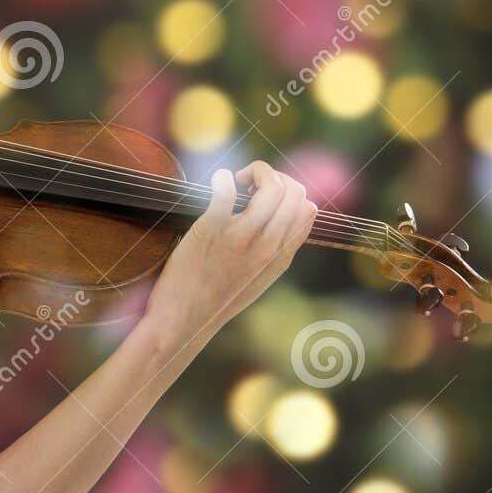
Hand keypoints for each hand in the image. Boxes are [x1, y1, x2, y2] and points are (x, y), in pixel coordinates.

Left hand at [146, 161, 316, 338]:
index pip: (307, 209)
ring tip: (235, 181)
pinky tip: (217, 181)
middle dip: (273, 175)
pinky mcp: (211, 230)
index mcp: (280, 257)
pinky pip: (226, 191)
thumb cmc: (216, 299)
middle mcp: (267, 246)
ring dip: (254, 171)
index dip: (289, 191)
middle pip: (293, 192)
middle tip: (249, 183)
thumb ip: (273, 251)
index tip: (265, 196)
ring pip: (271, 187)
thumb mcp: (258, 278)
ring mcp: (240, 238)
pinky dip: (223, 178)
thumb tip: (281, 221)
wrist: (184, 320)